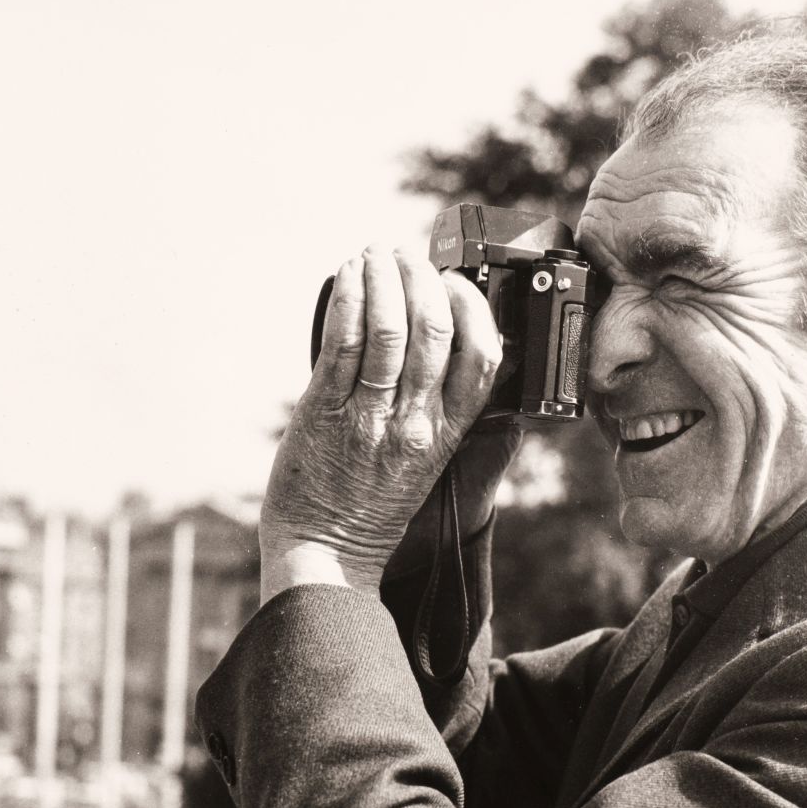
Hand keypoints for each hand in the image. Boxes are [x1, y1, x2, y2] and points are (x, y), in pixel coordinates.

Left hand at [259, 246, 502, 602]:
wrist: (326, 552)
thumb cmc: (373, 505)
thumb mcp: (426, 461)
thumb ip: (437, 411)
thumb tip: (434, 344)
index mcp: (446, 434)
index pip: (482, 358)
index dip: (472, 308)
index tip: (456, 282)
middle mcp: (414, 422)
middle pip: (434, 330)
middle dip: (422, 278)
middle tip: (407, 257)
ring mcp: (369, 416)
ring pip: (388, 328)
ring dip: (382, 278)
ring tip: (375, 255)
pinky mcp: (324, 411)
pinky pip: (343, 341)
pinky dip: (348, 299)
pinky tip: (348, 277)